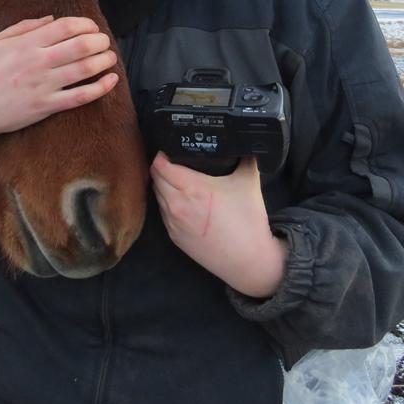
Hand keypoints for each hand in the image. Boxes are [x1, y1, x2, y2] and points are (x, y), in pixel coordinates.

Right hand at [0, 16, 118, 173]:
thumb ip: (23, 27)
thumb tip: (51, 19)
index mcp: (26, 43)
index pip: (65, 27)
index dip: (85, 24)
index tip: (92, 27)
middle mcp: (38, 62)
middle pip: (80, 45)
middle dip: (99, 41)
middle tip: (105, 41)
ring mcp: (44, 85)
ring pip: (85, 69)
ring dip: (104, 60)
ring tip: (110, 57)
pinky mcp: (47, 106)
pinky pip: (80, 96)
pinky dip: (100, 88)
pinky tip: (111, 80)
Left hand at [150, 152, 286, 298]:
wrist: (248, 261)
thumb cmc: (248, 222)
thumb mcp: (249, 182)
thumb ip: (245, 157)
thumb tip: (243, 142)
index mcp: (192, 188)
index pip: (160, 165)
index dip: (162, 154)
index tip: (170, 148)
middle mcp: (176, 205)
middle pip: (155, 177)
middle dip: (161, 167)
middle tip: (173, 160)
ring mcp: (173, 222)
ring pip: (157, 195)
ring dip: (162, 184)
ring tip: (176, 178)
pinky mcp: (174, 237)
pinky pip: (162, 212)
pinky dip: (166, 202)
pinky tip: (180, 199)